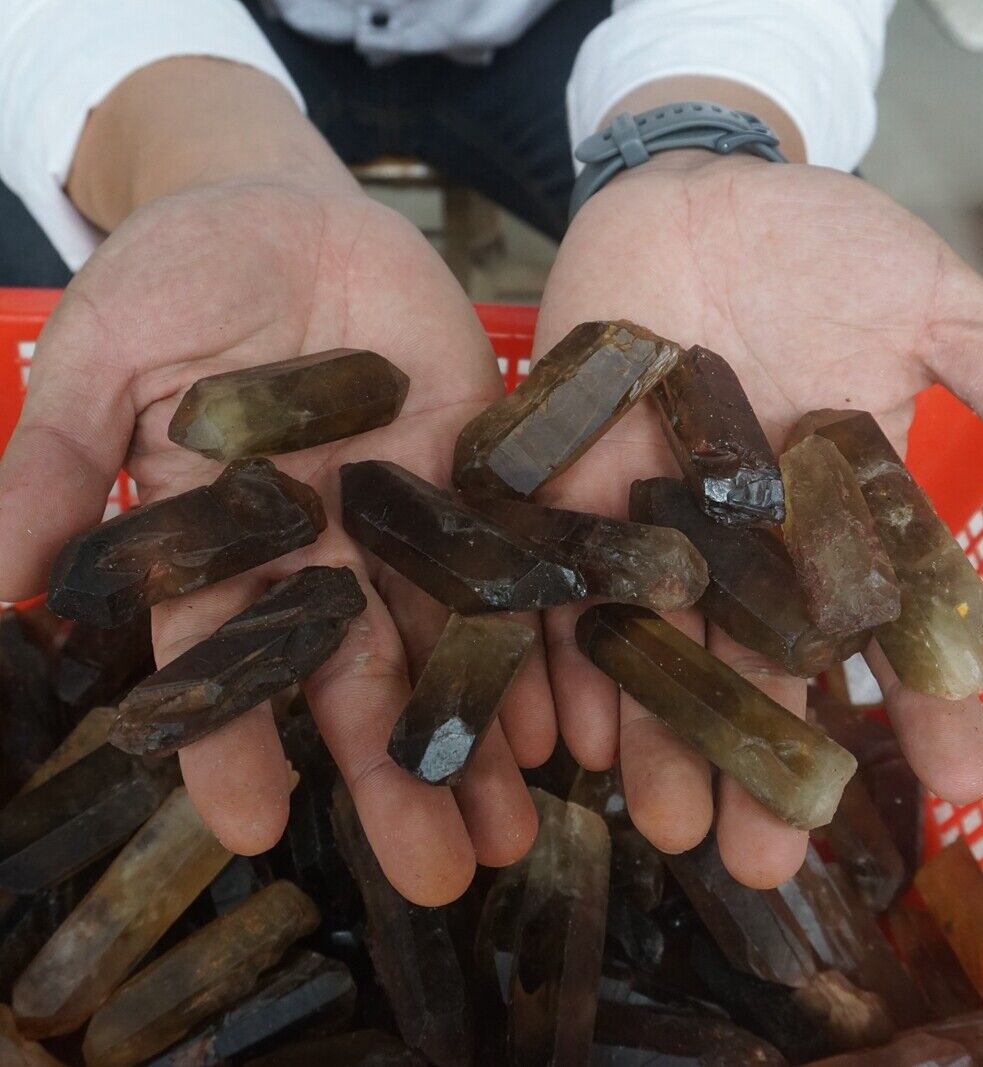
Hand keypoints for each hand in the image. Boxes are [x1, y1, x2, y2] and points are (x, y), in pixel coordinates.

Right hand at [0, 174, 553, 905]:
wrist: (282, 207)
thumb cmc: (175, 271)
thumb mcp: (101, 356)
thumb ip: (55, 463)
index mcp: (221, 539)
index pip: (224, 657)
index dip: (231, 739)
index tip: (253, 826)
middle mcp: (318, 548)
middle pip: (354, 674)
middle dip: (393, 773)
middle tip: (440, 874)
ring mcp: (403, 515)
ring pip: (445, 638)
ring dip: (482, 734)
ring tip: (520, 826)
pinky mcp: (476, 470)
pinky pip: (513, 559)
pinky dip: (540, 631)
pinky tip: (569, 712)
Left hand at [535, 150, 982, 886]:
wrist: (694, 192)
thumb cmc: (819, 243)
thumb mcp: (933, 306)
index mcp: (836, 514)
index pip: (890, 624)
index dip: (927, 703)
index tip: (960, 784)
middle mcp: (745, 540)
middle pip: (758, 663)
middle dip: (762, 759)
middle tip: (761, 862)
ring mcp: (655, 521)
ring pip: (661, 644)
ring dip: (664, 734)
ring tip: (668, 826)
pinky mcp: (573, 488)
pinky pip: (568, 581)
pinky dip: (568, 650)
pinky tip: (578, 728)